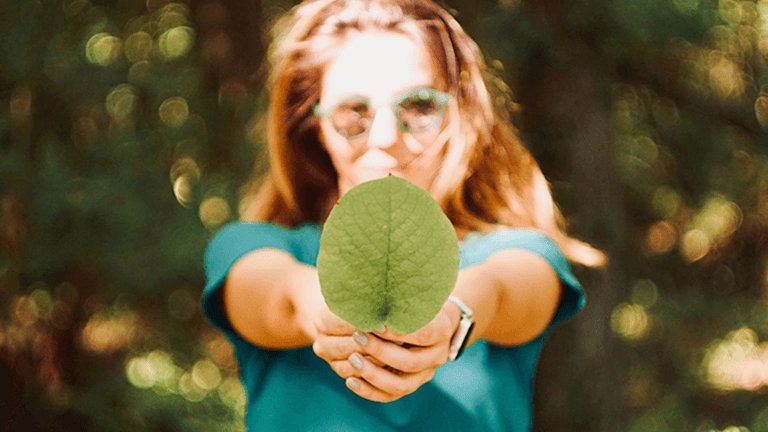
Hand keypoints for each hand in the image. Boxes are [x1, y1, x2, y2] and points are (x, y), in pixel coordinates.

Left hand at [313, 301, 460, 402]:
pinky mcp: (411, 384)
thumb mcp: (415, 292)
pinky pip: (390, 396)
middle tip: (357, 337)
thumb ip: (400, 295)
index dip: (396, 331)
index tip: (374, 323)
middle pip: (409, 362)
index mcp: (442, 330)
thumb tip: (373, 286)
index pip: (421, 334)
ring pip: (400, 385)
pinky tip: (350, 380)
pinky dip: (369, 391)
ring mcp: (425, 374)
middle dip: (380, 351)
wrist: (434, 319)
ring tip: (351, 360)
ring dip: (373, 374)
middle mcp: (437, 356)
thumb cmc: (418, 299)